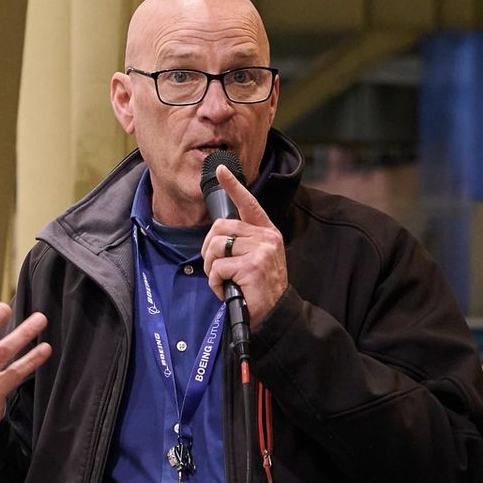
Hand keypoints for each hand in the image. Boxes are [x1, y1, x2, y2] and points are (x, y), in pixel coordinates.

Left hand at [202, 164, 288, 328]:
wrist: (275, 312)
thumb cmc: (258, 286)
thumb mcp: (255, 258)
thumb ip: (241, 242)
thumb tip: (215, 236)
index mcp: (266, 231)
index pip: (248, 203)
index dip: (233, 186)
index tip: (221, 170)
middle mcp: (266, 236)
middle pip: (220, 228)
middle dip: (208, 249)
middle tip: (215, 269)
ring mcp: (261, 250)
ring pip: (216, 247)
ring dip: (211, 268)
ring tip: (223, 281)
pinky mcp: (252, 266)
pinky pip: (218, 268)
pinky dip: (215, 283)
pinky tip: (227, 290)